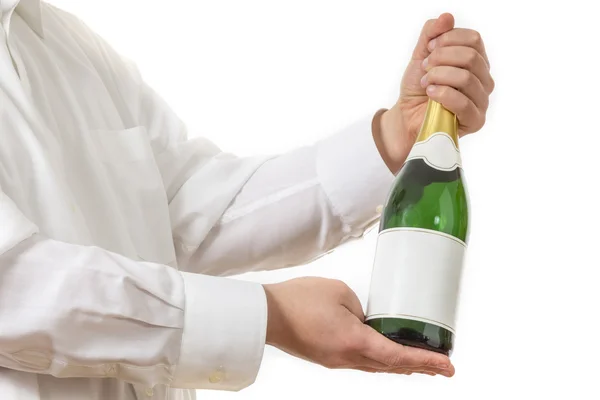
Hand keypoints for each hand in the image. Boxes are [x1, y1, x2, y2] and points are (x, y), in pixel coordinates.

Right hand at [263, 277, 454, 376]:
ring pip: (377, 368)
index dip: (426, 361)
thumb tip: (365, 320)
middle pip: (391, 367)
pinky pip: (361, 363)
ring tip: (421, 365)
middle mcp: (347, 357)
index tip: (447, 365)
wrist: (267, 315)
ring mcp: (336, 361)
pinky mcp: (327, 357)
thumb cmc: (298, 300)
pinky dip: (380, 362)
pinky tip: (384, 356)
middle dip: (420, 367)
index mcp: (354, 341)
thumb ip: (361, 308)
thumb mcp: (339, 292)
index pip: (398, 356)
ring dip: (400, 367)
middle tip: (442, 368)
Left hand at [374, 13, 494, 172]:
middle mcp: (484, 80)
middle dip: (440, 58)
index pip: (473, 39)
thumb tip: (447, 17)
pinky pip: (464, 102)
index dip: (447, 40)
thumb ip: (431, 35)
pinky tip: (431, 94)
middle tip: (425, 68)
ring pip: (466, 77)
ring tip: (426, 83)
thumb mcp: (421, 56)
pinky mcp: (475, 121)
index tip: (428, 50)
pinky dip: (442, 94)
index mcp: (476, 62)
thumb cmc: (418, 89)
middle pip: (470, 56)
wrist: (406, 117)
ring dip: (438, 76)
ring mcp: (482, 101)